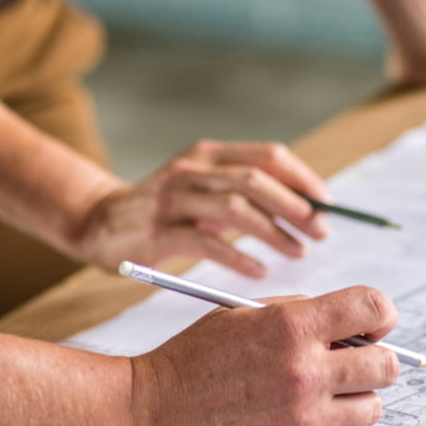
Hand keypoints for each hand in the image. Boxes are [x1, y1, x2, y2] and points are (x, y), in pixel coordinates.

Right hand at [76, 141, 332, 277]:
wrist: (98, 221)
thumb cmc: (165, 210)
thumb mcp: (204, 190)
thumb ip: (244, 194)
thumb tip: (305, 210)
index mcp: (209, 154)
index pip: (268, 156)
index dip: (303, 179)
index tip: (327, 205)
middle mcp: (193, 169)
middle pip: (256, 180)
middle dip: (295, 207)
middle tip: (321, 232)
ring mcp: (173, 198)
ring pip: (235, 208)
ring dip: (274, 232)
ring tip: (298, 252)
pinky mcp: (159, 231)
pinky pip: (207, 242)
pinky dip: (239, 258)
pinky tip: (260, 271)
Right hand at [125, 287, 400, 425]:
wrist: (143, 419)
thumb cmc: (188, 363)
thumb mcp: (239, 318)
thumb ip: (297, 315)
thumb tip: (349, 327)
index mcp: (292, 327)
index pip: (374, 308)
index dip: (380, 316)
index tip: (371, 327)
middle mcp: (306, 372)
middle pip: (387, 366)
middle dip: (375, 362)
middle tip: (351, 366)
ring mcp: (305, 419)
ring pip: (371, 408)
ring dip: (353, 400)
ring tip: (317, 397)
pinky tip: (276, 425)